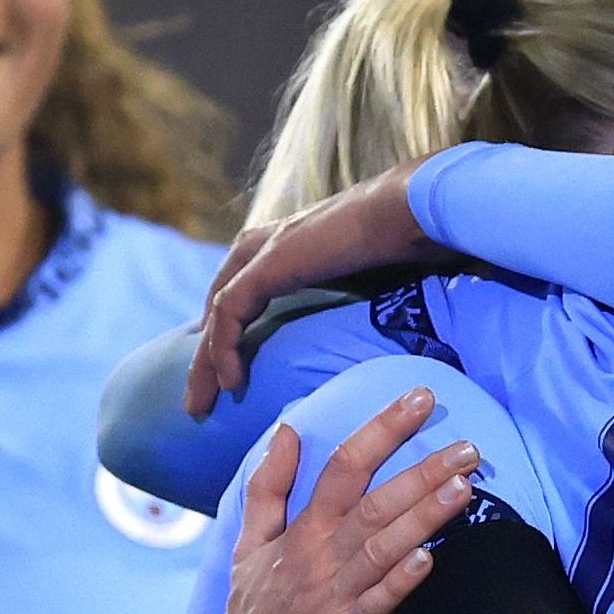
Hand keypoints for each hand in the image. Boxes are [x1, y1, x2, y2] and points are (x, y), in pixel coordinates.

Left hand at [190, 167, 428, 410]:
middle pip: (220, 301)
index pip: (241, 288)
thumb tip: (384, 329)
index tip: (227, 371)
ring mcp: (266, 249)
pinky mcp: (270, 263)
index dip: (229, 330)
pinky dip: (225, 350)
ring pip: (218, 312)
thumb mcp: (374, 275)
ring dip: (205, 361)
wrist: (413, 209)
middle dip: (206, 351)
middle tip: (200, 398)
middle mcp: (269, 242)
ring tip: (202, 404)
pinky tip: (231, 382)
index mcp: (290, 241)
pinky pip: (231, 313)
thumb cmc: (410, 239)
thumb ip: (358, 294)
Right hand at [211, 391, 476, 613]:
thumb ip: (268, 487)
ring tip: (463, 488)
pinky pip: (375, 606)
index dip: (382, 429)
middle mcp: (318, 556)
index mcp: (301, 531)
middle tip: (469, 446)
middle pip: (373, 502)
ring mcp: (331, 597)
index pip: (343, 465)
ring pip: (381, 547)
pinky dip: (399, 582)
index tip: (420, 398)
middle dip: (422, 471)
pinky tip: (429, 560)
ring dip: (422, 517)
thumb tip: (286, 429)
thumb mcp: (247, 544)